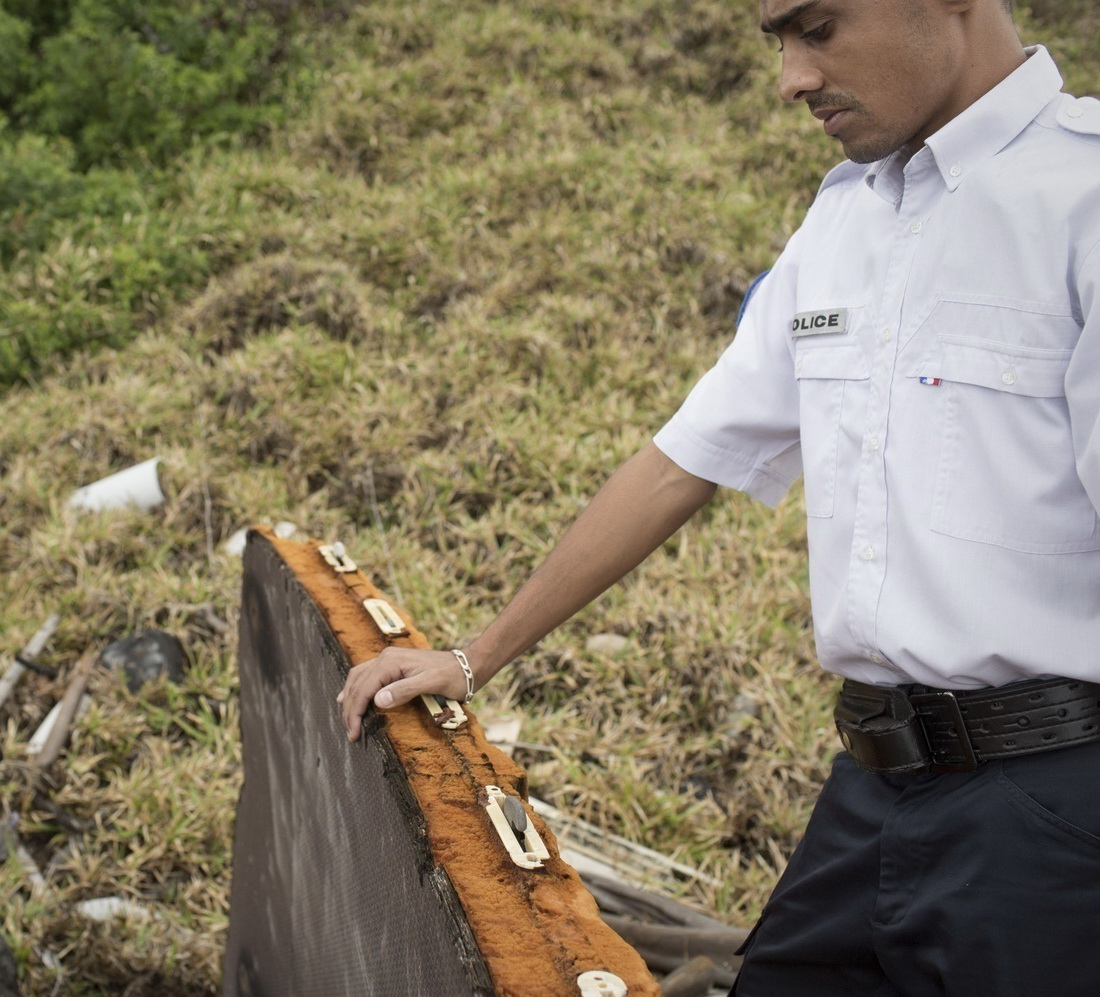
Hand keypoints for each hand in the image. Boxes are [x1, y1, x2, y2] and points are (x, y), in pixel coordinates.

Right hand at [336, 647, 470, 740]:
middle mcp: (386, 657)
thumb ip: (404, 691)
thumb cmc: (452, 677)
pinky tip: (350, 697)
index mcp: (391, 662)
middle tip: (350, 733)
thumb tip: (377, 700)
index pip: (364, 688)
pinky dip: (357, 688)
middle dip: (350, 709)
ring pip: (358, 677)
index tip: (353, 733)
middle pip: (357, 683)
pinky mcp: (394, 664)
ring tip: (347, 719)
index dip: (355, 712)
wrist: (467, 665)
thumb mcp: (431, 684)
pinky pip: (367, 675)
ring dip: (351, 698)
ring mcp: (389, 659)